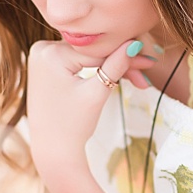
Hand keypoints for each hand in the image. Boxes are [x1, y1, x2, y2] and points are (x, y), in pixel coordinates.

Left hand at [25, 36, 157, 177]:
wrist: (52, 149)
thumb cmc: (73, 125)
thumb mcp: (97, 93)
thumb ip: (116, 65)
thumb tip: (135, 43)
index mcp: (50, 54)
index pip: (97, 51)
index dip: (127, 56)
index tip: (150, 61)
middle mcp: (42, 50)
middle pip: (93, 52)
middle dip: (121, 63)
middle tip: (148, 71)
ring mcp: (42, 56)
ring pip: (88, 56)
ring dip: (112, 66)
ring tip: (137, 79)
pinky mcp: (46, 65)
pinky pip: (79, 60)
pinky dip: (96, 69)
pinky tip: (117, 74)